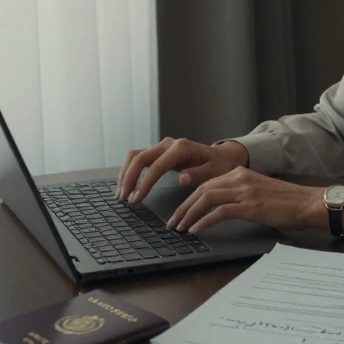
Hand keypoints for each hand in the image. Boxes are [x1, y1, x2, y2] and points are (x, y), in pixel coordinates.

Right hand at [115, 137, 248, 202]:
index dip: (144, 183)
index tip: (136, 199)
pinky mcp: (159, 152)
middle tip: (123, 198)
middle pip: (139, 157)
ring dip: (125, 174)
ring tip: (121, 193)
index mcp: (181, 148)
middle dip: (128, 178)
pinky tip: (127, 185)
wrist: (222, 157)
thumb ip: (198, 174)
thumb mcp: (214, 171)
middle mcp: (169, 144)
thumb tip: (181, 178)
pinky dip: (130, 171)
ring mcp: (162, 147)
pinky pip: (139, 158)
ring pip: (135, 156)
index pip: (156, 166)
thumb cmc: (219, 165)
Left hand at [166, 167, 324, 234]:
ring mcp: (245, 191)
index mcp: (241, 173)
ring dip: (189, 214)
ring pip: (206, 199)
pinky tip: (196, 230)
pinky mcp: (250, 206)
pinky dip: (204, 221)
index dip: (189, 199)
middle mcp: (240, 178)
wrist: (309, 203)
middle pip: (201, 190)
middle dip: (183, 208)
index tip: (180, 213)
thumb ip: (239, 196)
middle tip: (172, 223)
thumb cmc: (288, 202)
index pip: (207, 185)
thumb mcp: (259, 193)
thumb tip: (219, 210)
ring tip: (179, 228)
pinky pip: (219, 212)